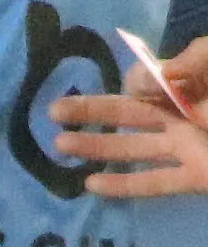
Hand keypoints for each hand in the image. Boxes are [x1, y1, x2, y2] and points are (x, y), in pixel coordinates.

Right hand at [58, 35, 207, 198]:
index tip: (136, 85)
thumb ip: (196, 61)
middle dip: (92, 111)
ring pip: (133, 147)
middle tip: (53, 112)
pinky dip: (123, 185)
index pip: (152, 78)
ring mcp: (189, 147)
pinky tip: (92, 185)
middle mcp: (187, 113)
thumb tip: (154, 76)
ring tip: (59, 146)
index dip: (137, 80)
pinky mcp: (196, 178)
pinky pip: (154, 183)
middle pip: (131, 111)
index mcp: (195, 82)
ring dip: (96, 146)